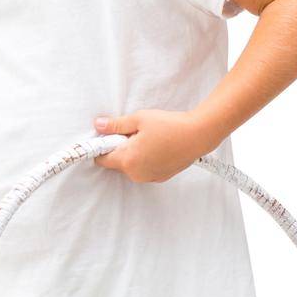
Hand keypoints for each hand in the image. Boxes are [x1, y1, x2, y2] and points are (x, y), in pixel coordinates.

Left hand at [91, 110, 216, 181]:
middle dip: (120, 148)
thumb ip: (116, 125)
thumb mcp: (139, 119)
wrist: (198, 135)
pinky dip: (145, 159)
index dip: (102, 146)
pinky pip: (144, 169)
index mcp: (128, 160)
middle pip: (116, 162)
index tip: (107, 136)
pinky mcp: (159, 177)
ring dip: (133, 154)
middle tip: (133, 132)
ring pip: (131, 166)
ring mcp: (148, 177)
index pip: (101, 159)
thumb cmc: (170, 126)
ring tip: (148, 138)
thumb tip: (98, 125)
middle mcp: (136, 174)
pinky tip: (157, 146)